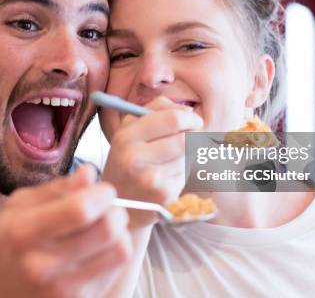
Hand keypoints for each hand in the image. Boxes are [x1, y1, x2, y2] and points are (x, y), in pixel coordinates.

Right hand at [0, 166, 131, 297]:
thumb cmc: (10, 242)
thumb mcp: (19, 206)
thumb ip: (56, 188)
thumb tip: (90, 173)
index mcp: (25, 233)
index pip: (81, 209)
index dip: (103, 194)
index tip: (103, 190)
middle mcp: (44, 265)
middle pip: (108, 230)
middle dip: (116, 210)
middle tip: (107, 208)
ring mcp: (63, 289)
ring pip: (120, 251)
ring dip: (120, 233)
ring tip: (104, 228)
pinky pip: (116, 270)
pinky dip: (112, 253)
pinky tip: (97, 249)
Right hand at [102, 96, 202, 228]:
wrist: (120, 204)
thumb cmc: (128, 162)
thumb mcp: (130, 131)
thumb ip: (155, 110)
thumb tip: (188, 111)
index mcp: (126, 136)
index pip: (171, 119)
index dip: (190, 118)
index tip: (195, 121)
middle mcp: (134, 157)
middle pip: (184, 139)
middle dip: (194, 136)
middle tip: (193, 136)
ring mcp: (149, 178)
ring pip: (187, 156)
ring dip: (187, 154)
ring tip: (171, 159)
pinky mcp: (163, 194)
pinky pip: (186, 173)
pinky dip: (183, 171)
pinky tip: (169, 175)